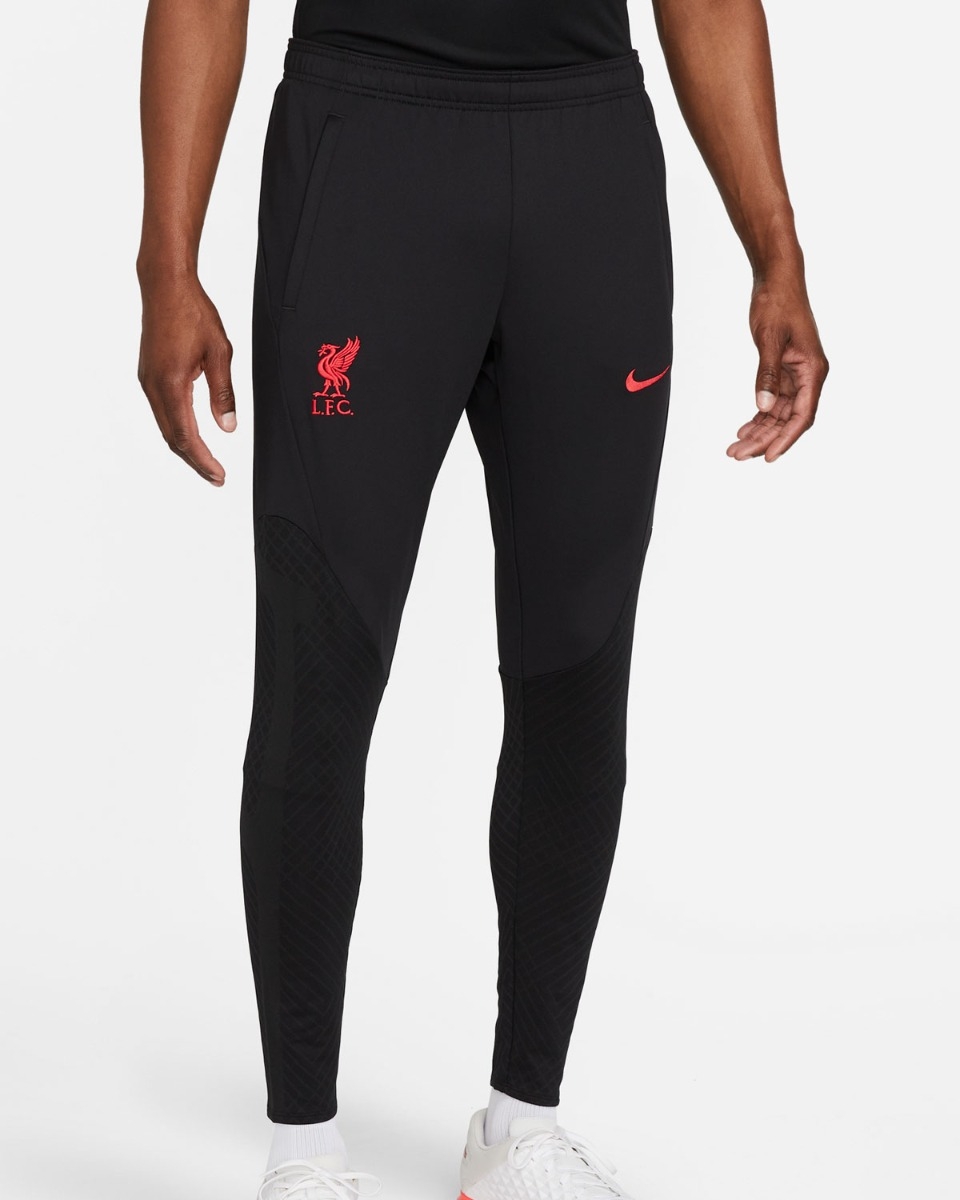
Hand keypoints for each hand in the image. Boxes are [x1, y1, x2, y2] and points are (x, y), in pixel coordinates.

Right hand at [137, 271, 235, 485]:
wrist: (165, 286)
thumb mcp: (220, 353)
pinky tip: (191, 434)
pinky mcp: (148, 374)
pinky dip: (177, 429)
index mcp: (171, 384)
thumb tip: (228, 427)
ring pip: (165, 426)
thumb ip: (223, 393)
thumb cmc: (193, 313)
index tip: (219, 476)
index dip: (203, 461)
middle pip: (173, 438)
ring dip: (185, 447)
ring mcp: (147, 381)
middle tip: (216, 477)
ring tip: (206, 462)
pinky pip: (162, 411)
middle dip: (195, 461)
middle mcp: (153, 387)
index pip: (186, 436)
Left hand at [727, 273, 828, 461]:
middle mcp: (808, 376)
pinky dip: (759, 416)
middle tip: (737, 454)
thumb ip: (767, 374)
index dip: (785, 439)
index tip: (768, 458)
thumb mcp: (769, 339)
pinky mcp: (784, 371)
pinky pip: (773, 402)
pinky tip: (743, 428)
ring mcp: (797, 375)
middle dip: (764, 440)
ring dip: (759, 432)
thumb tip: (764, 407)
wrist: (777, 280)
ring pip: (779, 414)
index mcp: (813, 370)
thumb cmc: (777, 303)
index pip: (802, 416)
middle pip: (788, 420)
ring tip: (735, 447)